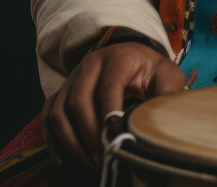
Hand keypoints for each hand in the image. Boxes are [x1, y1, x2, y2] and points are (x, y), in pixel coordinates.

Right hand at [42, 42, 183, 168]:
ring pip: (60, 109)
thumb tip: (163, 117)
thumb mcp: (167, 75)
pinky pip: (49, 114)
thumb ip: (168, 93)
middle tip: (103, 155)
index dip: (109, 113)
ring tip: (89, 159)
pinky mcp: (62, 90)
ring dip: (71, 139)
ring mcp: (73, 76)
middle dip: (89, 132)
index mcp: (119, 57)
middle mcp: (91, 63)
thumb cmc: (151, 70)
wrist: (134, 57)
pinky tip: (64, 157)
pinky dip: (53, 137)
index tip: (115, 137)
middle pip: (79, 99)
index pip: (108, 86)